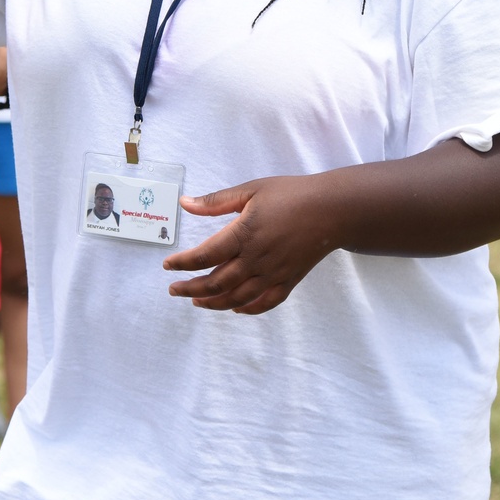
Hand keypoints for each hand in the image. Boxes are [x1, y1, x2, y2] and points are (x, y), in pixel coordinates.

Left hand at [163, 175, 340, 314]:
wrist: (332, 210)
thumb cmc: (290, 194)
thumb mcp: (250, 190)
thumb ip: (216, 201)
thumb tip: (184, 203)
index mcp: (242, 235)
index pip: (203, 256)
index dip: (182, 264)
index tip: (168, 266)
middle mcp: (255, 260)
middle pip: (215, 283)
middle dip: (191, 289)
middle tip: (174, 289)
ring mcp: (273, 274)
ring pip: (236, 298)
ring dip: (213, 303)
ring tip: (196, 302)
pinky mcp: (289, 281)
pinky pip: (264, 303)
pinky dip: (246, 309)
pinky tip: (235, 308)